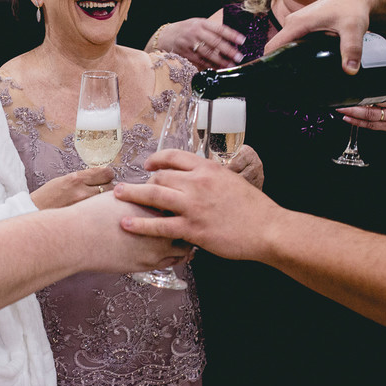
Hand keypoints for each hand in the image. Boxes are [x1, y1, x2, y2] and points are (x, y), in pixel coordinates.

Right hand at [30, 165, 115, 209]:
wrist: (33, 213)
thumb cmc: (48, 196)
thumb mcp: (63, 181)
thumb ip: (82, 179)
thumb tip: (100, 177)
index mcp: (75, 179)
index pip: (105, 172)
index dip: (108, 174)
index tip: (106, 176)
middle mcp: (81, 192)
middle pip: (111, 186)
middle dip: (109, 187)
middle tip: (103, 191)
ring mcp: (83, 207)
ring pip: (108, 201)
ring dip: (106, 201)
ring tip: (100, 203)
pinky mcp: (83, 219)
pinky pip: (100, 213)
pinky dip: (101, 211)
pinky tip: (95, 213)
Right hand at [68, 190, 191, 271]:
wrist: (78, 238)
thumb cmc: (95, 213)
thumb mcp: (122, 195)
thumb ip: (143, 195)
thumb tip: (152, 193)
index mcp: (155, 207)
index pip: (181, 202)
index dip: (182, 201)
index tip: (181, 200)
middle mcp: (161, 230)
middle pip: (188, 226)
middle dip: (189, 222)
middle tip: (189, 218)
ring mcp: (156, 251)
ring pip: (185, 248)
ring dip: (184, 240)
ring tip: (181, 234)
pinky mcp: (148, 266)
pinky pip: (171, 262)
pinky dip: (174, 254)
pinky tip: (168, 248)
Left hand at [114, 149, 279, 261]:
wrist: (268, 229)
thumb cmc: (254, 208)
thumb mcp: (233, 182)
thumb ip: (212, 179)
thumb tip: (199, 178)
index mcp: (208, 169)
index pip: (174, 157)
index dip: (156, 159)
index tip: (148, 164)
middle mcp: (197, 183)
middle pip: (160, 175)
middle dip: (143, 180)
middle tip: (130, 186)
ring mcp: (193, 206)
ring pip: (154, 195)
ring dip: (132, 195)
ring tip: (117, 196)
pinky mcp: (192, 229)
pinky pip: (159, 226)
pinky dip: (139, 225)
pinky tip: (125, 224)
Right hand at [150, 17, 245, 69]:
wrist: (165, 36)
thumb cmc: (185, 29)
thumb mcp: (197, 23)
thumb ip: (211, 29)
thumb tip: (230, 39)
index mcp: (201, 23)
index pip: (219, 28)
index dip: (232, 35)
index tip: (242, 40)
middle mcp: (195, 33)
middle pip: (214, 42)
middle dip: (228, 50)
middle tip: (238, 56)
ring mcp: (189, 44)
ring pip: (208, 54)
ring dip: (221, 60)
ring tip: (230, 64)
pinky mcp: (185, 54)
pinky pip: (200, 61)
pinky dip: (210, 66)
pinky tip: (218, 68)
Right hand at [265, 0, 371, 71]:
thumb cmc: (353, 8)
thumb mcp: (353, 29)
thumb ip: (351, 49)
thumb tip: (350, 70)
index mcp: (297, 23)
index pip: (272, 47)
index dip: (270, 64)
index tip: (276, 80)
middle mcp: (293, 22)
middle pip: (278, 48)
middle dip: (281, 64)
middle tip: (291, 83)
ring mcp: (297, 23)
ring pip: (286, 45)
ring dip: (289, 58)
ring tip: (299, 76)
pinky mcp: (303, 25)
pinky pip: (293, 41)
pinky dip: (296, 52)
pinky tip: (307, 63)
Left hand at [337, 86, 385, 135]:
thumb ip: (385, 84)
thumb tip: (366, 77)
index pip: (379, 93)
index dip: (365, 93)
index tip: (353, 90)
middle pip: (372, 108)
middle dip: (354, 106)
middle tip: (341, 103)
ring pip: (369, 118)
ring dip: (353, 115)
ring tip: (341, 110)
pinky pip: (370, 126)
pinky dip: (357, 122)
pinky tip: (347, 118)